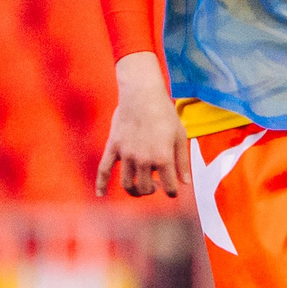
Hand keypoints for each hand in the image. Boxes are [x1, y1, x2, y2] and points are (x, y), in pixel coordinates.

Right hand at [99, 52, 191, 197]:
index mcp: (162, 158)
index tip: (172, 190)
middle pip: (146, 188)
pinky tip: (101, 194)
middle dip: (153, 190)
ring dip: (135, 191)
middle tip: (157, 184)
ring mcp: (126, 155)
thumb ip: (182, 161)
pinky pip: (104, 170)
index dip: (172, 192)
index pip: (169, 188)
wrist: (142, 94)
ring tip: (141, 187)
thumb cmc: (165, 114)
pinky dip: (101, 184)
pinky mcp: (113, 148)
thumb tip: (185, 183)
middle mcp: (143, 160)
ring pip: (127, 184)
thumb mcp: (180, 136)